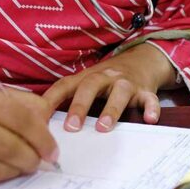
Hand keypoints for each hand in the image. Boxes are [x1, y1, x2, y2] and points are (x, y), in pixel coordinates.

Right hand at [0, 81, 57, 181]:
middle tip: (41, 161)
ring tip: (25, 165)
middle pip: (8, 146)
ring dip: (17, 170)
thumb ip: (19, 103)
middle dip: (32, 158)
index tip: (52, 149)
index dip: (41, 137)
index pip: (18, 118)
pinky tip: (4, 168)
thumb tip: (48, 121)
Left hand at [42, 43, 176, 132]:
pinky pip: (150, 99)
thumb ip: (70, 98)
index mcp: (88, 77)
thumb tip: (44, 122)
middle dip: (80, 106)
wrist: (142, 60)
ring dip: (111, 110)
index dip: (51, 99)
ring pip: (120, 92)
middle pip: (91, 86)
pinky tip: (150, 119)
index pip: (66, 85)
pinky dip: (151, 108)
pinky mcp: (146, 91)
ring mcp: (127, 83)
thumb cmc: (107, 80)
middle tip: (71, 127)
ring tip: (103, 127)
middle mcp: (106, 77)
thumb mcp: (88, 83)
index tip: (39, 117)